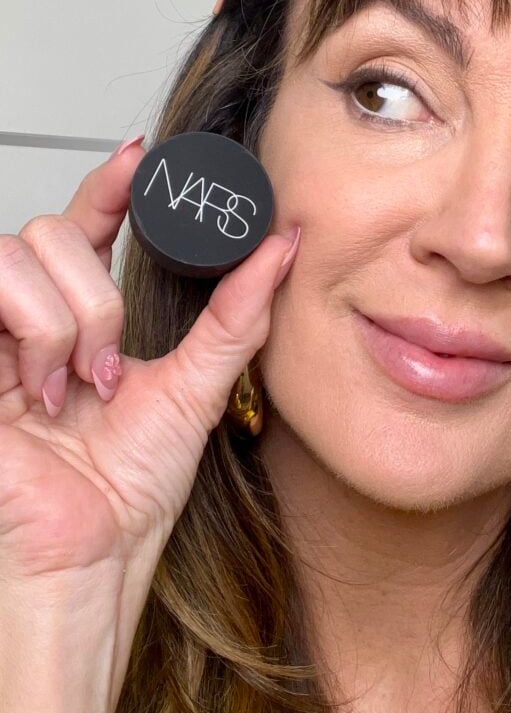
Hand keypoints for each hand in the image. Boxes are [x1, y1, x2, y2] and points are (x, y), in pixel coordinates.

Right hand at [0, 139, 298, 586]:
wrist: (92, 554)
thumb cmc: (130, 489)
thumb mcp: (198, 388)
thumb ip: (236, 316)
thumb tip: (282, 247)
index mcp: (85, 320)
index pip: (86, 225)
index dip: (109, 185)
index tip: (143, 158)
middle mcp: (35, 320)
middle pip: (51, 233)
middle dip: (95, 299)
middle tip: (109, 369)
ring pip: (17, 253)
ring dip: (65, 320)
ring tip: (74, 385)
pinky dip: (34, 334)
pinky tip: (38, 392)